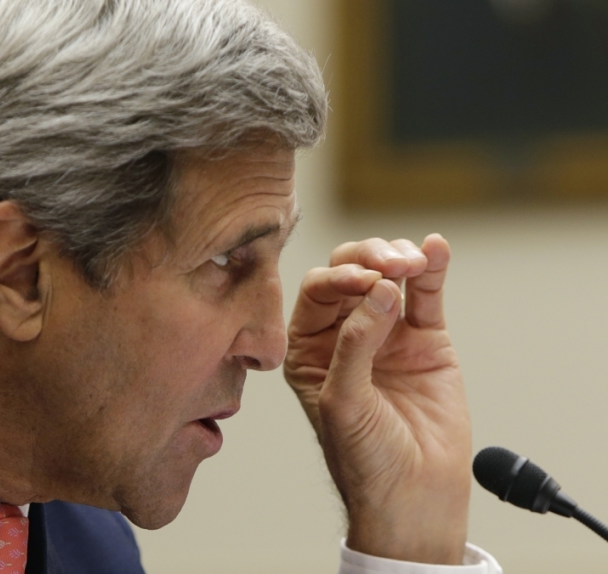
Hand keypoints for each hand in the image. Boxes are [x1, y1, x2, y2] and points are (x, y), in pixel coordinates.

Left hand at [283, 235, 470, 564]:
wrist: (413, 495)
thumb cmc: (364, 458)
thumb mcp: (344, 401)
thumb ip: (356, 344)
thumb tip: (380, 289)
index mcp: (309, 347)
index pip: (317, 293)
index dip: (338, 279)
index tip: (364, 282)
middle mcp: (344, 333)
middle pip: (350, 274)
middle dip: (367, 260)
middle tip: (389, 265)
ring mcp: (387, 332)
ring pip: (387, 276)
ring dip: (398, 258)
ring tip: (412, 263)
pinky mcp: (425, 339)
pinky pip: (426, 295)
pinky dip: (431, 269)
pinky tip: (435, 248)